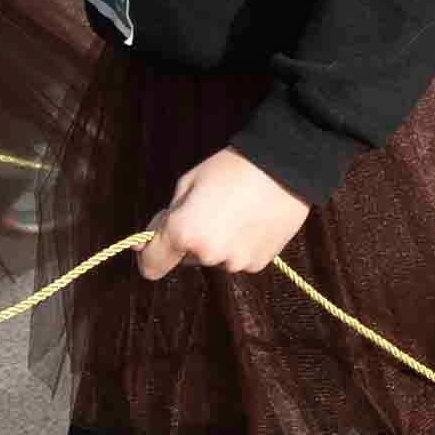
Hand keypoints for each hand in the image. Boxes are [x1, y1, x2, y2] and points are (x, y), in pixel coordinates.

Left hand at [137, 146, 311, 282]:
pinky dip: (239, 245)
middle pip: (185, 258)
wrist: (285, 168)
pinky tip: (252, 220)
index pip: (151, 265)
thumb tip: (150, 240)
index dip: (150, 252)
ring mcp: (235, 262)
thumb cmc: (232, 168)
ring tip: (235, 211)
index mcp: (184, 233)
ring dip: (217, 243)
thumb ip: (167, 216)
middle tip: (208, 208)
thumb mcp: (188, 183)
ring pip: (213, 258)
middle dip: (190, 239)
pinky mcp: (258, 263)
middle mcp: (208, 255)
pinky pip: (237, 258)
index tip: (155, 239)